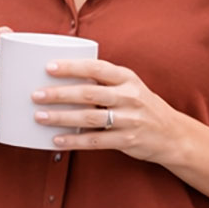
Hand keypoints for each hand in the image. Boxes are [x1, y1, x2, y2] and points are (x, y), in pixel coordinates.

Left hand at [30, 59, 193, 164]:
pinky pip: (96, 141)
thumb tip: (62, 75)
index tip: (49, 67)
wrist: (172, 134)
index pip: (97, 68)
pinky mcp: (127, 140)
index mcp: (127, 78)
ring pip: (89, 118)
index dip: (72, 67)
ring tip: (39, 117)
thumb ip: (104, 81)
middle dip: (60, 94)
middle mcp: (129, 96)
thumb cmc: (141, 105)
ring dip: (62, 117)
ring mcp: (129, 119)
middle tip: (36, 95)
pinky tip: (56, 140)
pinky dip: (74, 141)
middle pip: (89, 93)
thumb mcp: (129, 86)